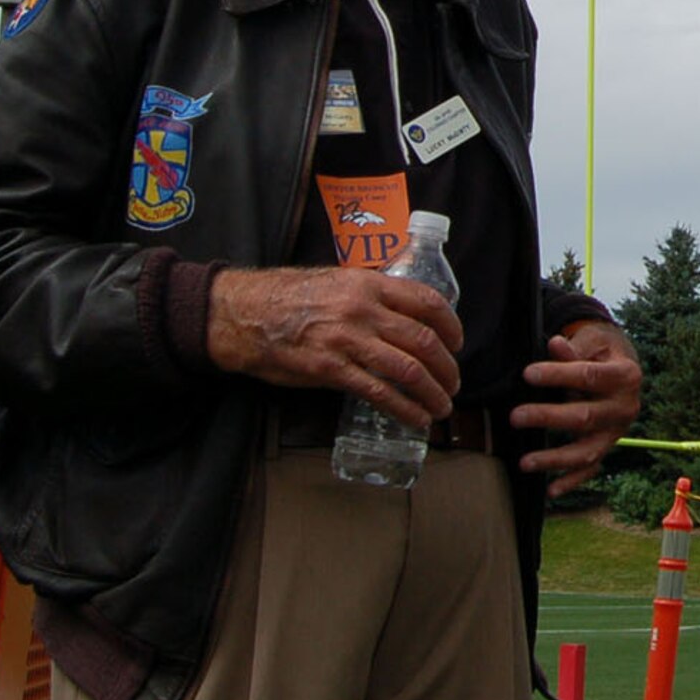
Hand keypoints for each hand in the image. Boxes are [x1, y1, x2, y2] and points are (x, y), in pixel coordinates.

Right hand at [207, 267, 462, 426]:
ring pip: (408, 369)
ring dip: (432, 391)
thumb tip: (405, 315)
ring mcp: (347, 340)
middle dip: (447, 366)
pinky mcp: (330, 370)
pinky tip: (416, 418)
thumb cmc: (288, 297)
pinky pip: (378, 392)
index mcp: (369, 284)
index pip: (428, 302)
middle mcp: (363, 310)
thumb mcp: (338, 281)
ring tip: (441, 405)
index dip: (451, 326)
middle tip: (453, 382)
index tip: (458, 343)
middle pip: (423, 340)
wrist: (241, 314)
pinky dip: (404, 408)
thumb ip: (372, 296)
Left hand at [511, 322, 641, 498]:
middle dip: (548, 418)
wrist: (622, 366)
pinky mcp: (607, 447)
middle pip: (586, 417)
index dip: (558, 375)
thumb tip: (556, 345)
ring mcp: (617, 432)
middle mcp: (626, 407)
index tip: (528, 374)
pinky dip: (572, 481)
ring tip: (525, 462)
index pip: (589, 377)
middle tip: (515, 416)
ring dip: (555, 459)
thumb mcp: (593, 341)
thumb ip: (574, 348)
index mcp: (626, 376)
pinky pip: (590, 468)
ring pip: (587, 451)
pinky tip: (551, 490)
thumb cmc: (601, 351)